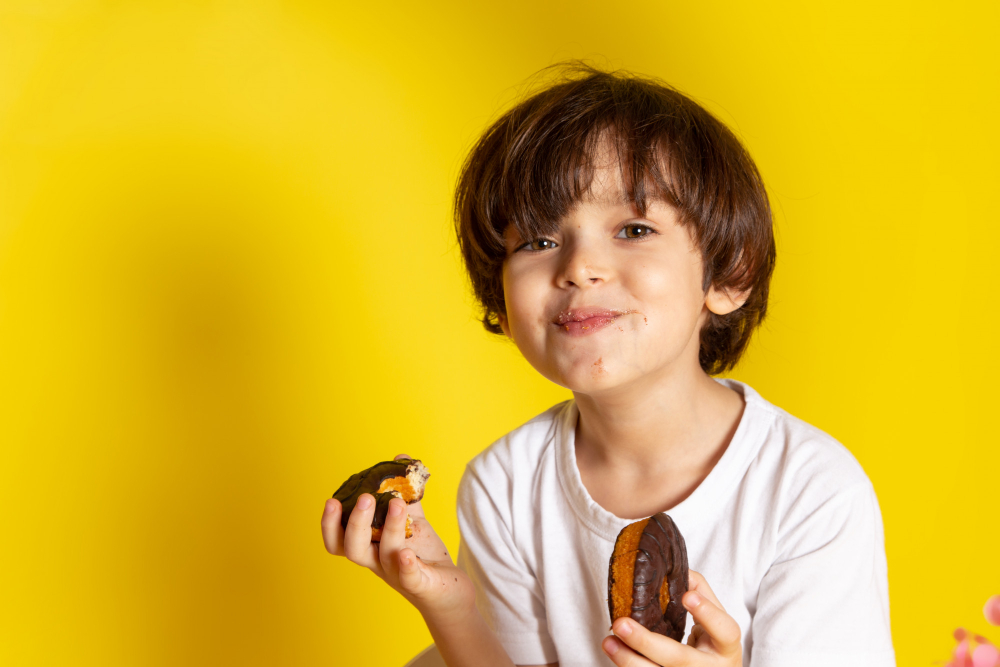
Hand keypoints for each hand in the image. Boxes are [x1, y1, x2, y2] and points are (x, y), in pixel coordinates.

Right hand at [321, 454, 475, 622]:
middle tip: (365, 497)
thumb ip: (404, 493)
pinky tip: (407, 552)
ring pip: (384, 555)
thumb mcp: (411, 520)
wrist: (449, 589)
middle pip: (353, 548)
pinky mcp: (420, 583)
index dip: (330, 524)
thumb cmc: (423, 554)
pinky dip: (406, 565)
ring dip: (388, 528)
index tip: (331, 500)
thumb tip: (400, 459)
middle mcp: (378, 562)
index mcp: (370, 546)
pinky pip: (409, 577)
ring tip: (396, 503)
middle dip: (355, 522)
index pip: (339, 540)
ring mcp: (397, 574)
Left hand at [602, 570, 740, 666]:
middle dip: (647, 643)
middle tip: (621, 624)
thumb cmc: (714, 645)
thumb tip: (675, 567)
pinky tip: (615, 650)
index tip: (687, 596)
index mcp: (726, 648)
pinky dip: (628, 665)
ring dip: (628, 659)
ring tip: (609, 641)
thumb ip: (701, 593)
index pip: (724, 630)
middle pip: (678, 659)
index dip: (708, 614)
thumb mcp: (716, 621)